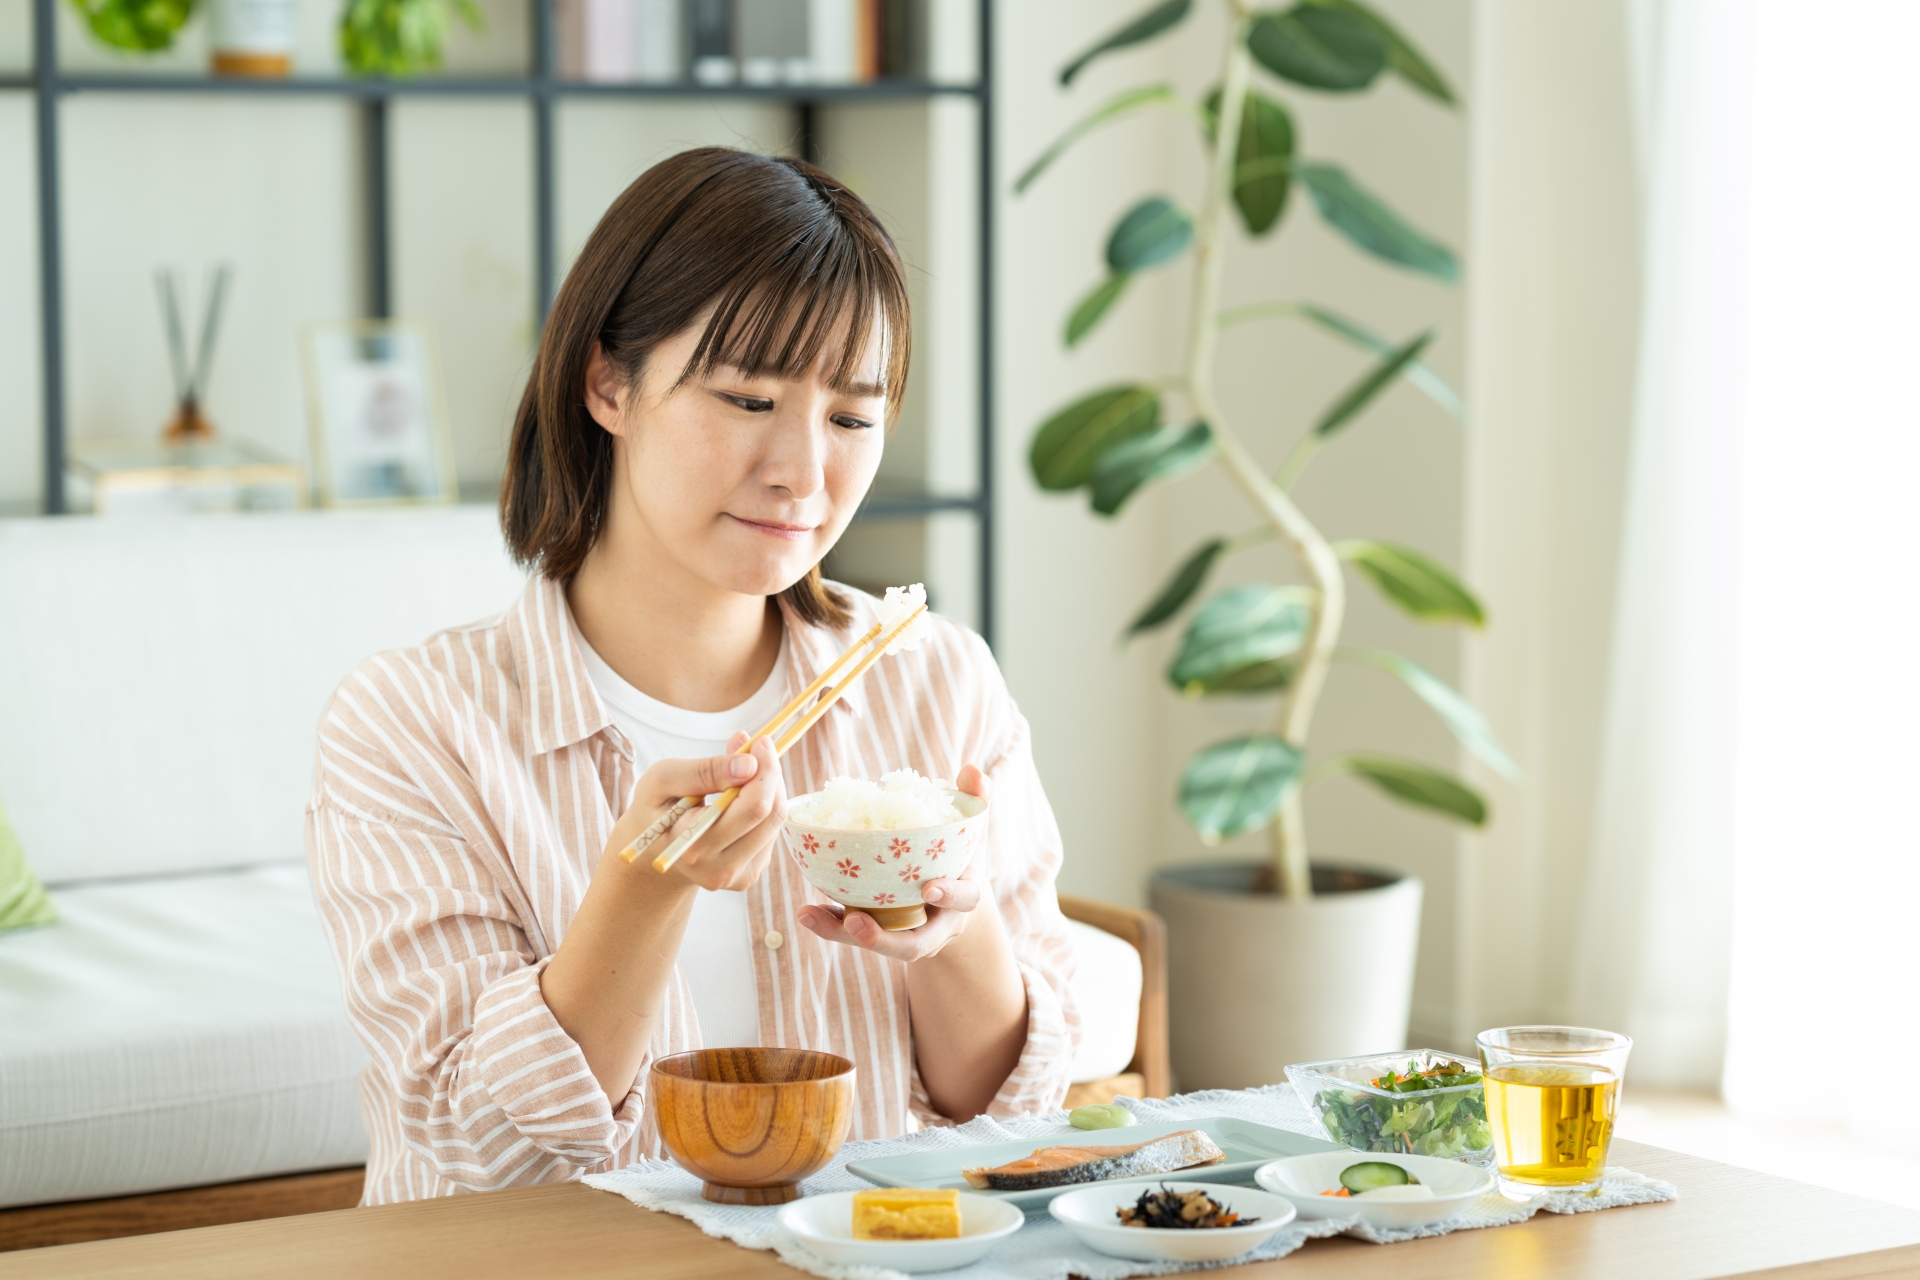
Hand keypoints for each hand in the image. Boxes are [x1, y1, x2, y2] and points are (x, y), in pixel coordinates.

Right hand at [602, 732, 787, 892]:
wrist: (653, 854)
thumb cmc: (656, 810)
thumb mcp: (663, 780)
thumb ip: (704, 771)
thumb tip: (749, 764)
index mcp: (694, 846)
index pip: (752, 808)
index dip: (765, 770)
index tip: (760, 742)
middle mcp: (721, 870)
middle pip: (770, 814)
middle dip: (770, 774)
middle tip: (759, 746)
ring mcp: (739, 876)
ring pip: (776, 821)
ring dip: (770, 787)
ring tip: (746, 769)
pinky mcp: (750, 874)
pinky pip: (771, 832)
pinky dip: (765, 805)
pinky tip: (743, 796)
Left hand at [794, 764, 992, 961]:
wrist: (951, 900)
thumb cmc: (959, 857)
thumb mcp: (972, 829)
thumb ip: (976, 797)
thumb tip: (972, 768)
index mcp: (962, 897)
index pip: (963, 900)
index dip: (949, 896)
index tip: (930, 888)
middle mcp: (935, 926)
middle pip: (912, 944)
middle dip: (883, 938)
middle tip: (855, 922)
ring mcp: (905, 934)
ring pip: (877, 943)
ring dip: (842, 934)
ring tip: (810, 915)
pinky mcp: (879, 933)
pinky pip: (854, 934)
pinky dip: (830, 924)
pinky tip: (806, 912)